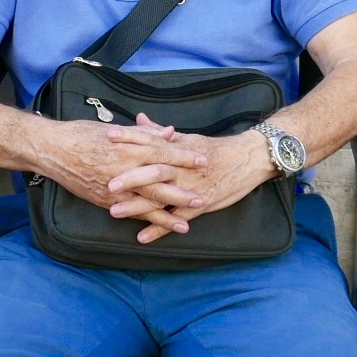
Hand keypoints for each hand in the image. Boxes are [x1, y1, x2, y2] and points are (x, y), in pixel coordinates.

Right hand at [35, 118, 210, 235]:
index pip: (163, 154)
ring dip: (167, 215)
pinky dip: (144, 220)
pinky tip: (157, 227)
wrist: (53, 151)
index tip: (203, 160)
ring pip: (145, 204)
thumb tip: (170, 133)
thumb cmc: (83, 134)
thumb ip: (145, 134)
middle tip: (203, 199)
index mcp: (128, 149)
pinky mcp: (104, 200)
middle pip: (159, 184)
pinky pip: (129, 213)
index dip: (184, 158)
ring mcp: (114, 189)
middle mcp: (124, 171)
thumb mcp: (117, 130)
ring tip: (186, 225)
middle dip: (182, 193)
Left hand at [104, 114, 275, 243]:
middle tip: (107, 183)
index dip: (130, 138)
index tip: (108, 136)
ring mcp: (191, 187)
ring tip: (115, 211)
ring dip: (138, 206)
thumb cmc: (215, 149)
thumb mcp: (188, 138)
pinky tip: (142, 237)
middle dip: (131, 177)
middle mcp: (182, 167)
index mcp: (178, 149)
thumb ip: (161, 133)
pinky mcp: (200, 203)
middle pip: (154, 171)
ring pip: (162, 196)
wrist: (248, 159)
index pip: (151, 141)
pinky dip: (160, 228)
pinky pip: (177, 218)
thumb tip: (139, 119)